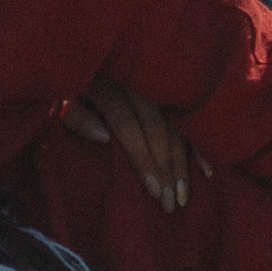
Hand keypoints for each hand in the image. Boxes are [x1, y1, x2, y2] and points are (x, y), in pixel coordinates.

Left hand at [62, 75, 207, 213]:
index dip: (142, 158)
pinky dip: (199, 147)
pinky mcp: (171, 97)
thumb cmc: (75, 97)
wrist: (87, 66)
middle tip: (170, 204)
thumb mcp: (65, 105)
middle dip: (165, 169)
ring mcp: (156, 90)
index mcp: (107, 88)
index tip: (153, 190)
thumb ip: (77, 119)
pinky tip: (206, 171)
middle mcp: (135, 85)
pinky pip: (189, 122)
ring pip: (175, 127)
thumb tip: (103, 136)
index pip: (128, 125)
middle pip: (157, 128)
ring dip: (182, 164)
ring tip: (183, 197)